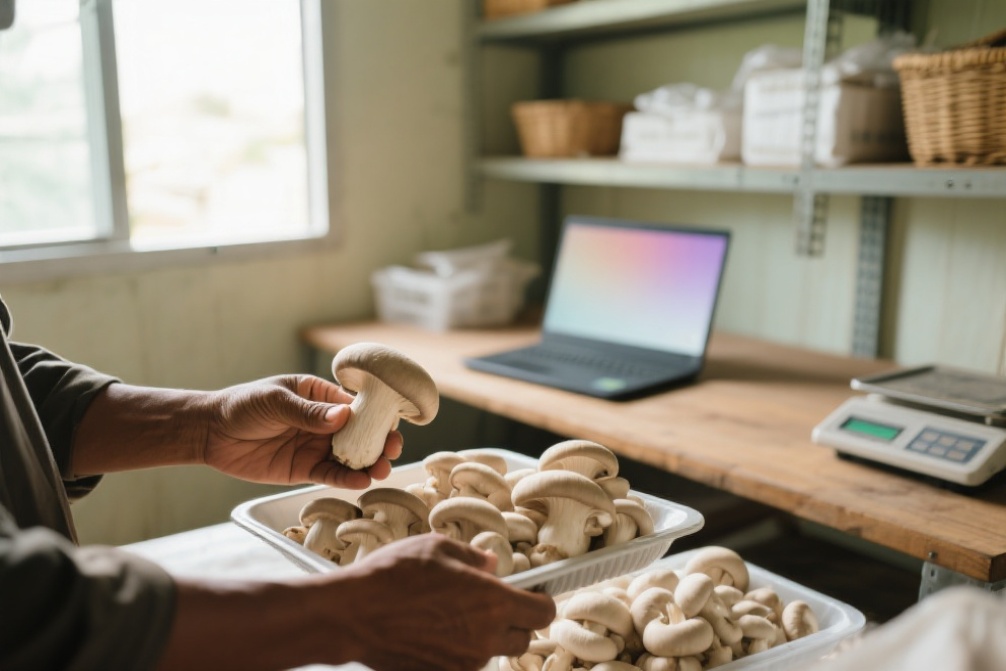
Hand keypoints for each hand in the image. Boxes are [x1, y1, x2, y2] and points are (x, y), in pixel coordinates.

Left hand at [201, 374, 402, 488]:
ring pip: (349, 457)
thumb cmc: (243, 406)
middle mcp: (324, 422)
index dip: (376, 414)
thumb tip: (343, 416)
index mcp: (320, 396)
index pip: (355, 404)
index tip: (392, 424)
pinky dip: (346, 479)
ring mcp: (316, 446)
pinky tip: (360, 482)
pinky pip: (330, 475)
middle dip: (378, 442)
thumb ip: (308, 412)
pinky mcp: (305, 469)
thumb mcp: (275, 401)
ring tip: (381, 471)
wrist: (211, 434)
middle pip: (359, 433)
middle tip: (392, 451)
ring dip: (367, 464)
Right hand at [334, 534, 556, 670]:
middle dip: (513, 621)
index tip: (532, 594)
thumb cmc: (392, 575)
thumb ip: (473, 557)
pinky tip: (434, 630)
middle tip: (490, 603)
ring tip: (453, 614)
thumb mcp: (438, 548)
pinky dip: (458, 650)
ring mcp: (463, 663)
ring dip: (484, 636)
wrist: (352, 613)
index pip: (542, 613)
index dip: (540, 601)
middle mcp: (484, 638)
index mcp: (492, 602)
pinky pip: (463, 664)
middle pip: (522, 638)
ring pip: (491, 653)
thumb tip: (490, 564)